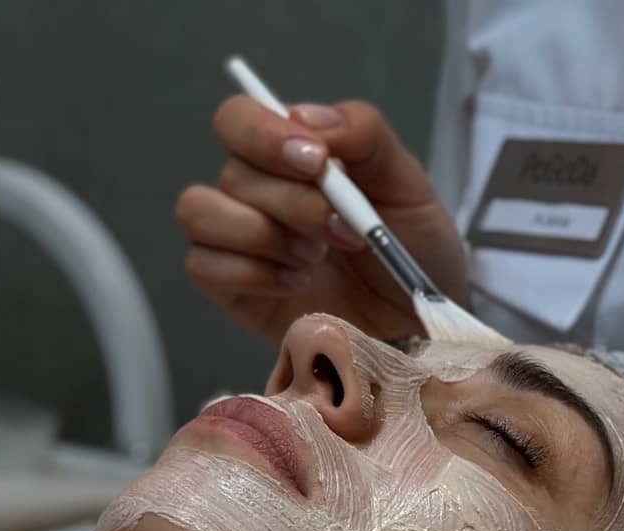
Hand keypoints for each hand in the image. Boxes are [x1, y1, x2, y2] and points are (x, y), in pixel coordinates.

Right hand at [177, 96, 467, 343]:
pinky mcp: (232, 287)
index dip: (266, 135)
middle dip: (291, 202)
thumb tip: (307, 118)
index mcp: (291, 153)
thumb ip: (365, 136)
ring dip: (263, 235)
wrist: (422, 318)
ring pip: (201, 212)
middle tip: (341, 231)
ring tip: (316, 258)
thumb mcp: (408, 183)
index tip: (317, 163)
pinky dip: (252, 272)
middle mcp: (256, 191)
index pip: (239, 119)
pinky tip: (296, 283)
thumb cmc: (414, 246)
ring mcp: (239, 239)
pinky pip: (204, 265)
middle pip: (231, 172)